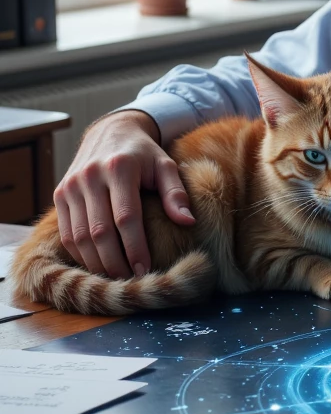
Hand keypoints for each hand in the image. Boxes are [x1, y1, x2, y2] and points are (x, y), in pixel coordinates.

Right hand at [54, 110, 194, 278]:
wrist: (111, 132)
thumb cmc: (144, 155)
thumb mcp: (166, 165)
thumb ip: (176, 193)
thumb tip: (187, 222)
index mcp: (119, 168)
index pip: (126, 217)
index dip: (135, 248)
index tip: (146, 270)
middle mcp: (90, 176)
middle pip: (99, 231)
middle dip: (114, 262)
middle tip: (130, 281)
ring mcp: (71, 186)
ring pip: (78, 236)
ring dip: (95, 263)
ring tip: (115, 279)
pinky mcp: (59, 194)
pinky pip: (66, 233)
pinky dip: (80, 254)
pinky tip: (97, 265)